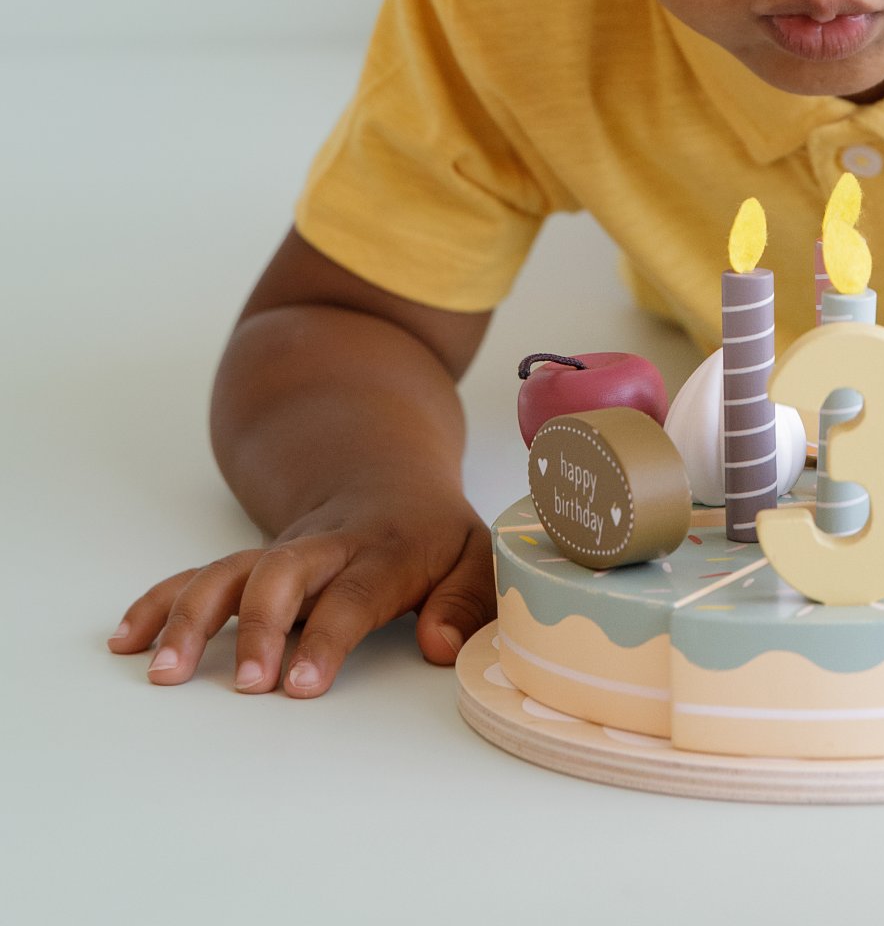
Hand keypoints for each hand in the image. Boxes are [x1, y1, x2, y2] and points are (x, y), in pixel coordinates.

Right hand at [107, 482, 493, 696]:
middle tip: (245, 685)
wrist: (386, 474)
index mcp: (387, 549)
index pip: (354, 593)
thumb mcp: (477, 555)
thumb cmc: (433, 531)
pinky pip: (199, 575)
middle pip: (282, 572)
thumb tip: (442, 647)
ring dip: (192, 617)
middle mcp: (326, 547)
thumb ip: (467, 600)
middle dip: (259, 625)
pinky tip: (130, 640)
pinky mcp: (251, 561)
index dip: (326, 638)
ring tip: (164, 672)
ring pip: (230, 571)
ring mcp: (281, 551)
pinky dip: (161, 602)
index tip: (299, 686)